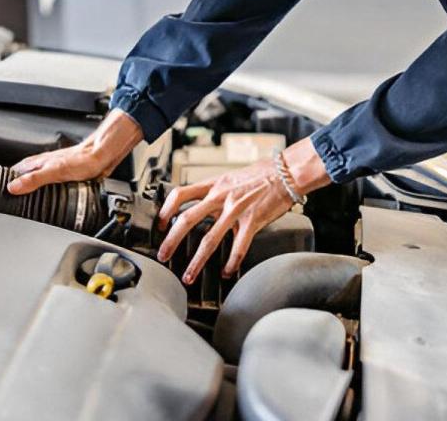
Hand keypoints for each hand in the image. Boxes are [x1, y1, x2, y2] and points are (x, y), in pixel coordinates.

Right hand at [7, 109, 142, 194]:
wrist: (103, 156)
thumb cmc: (83, 160)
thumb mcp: (55, 172)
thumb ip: (34, 180)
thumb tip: (14, 187)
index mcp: (38, 163)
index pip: (14, 172)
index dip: (5, 181)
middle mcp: (45, 165)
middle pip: (24, 176)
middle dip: (17, 187)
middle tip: (9, 199)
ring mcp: (55, 170)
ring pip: (37, 180)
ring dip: (32, 189)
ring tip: (25, 201)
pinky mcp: (65, 176)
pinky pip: (51, 185)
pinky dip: (47, 192)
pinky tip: (50, 198)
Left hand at [156, 137, 330, 283]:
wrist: (286, 172)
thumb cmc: (261, 174)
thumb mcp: (230, 177)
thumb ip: (215, 192)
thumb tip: (202, 205)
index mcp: (213, 185)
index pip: (180, 194)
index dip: (166, 210)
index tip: (160, 224)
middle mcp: (221, 197)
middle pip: (187, 219)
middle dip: (171, 240)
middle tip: (163, 255)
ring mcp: (236, 210)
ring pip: (209, 239)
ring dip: (196, 261)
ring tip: (188, 275)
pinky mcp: (252, 221)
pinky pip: (238, 246)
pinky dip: (232, 262)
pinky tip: (228, 272)